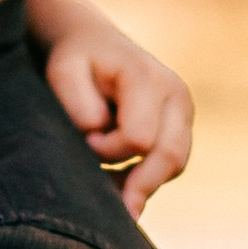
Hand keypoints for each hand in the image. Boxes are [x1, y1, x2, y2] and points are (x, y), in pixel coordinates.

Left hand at [30, 0, 192, 218]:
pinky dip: (148, 177)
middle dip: (138, 185)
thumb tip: (98, 132)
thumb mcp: (63, 72)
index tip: (86, 140)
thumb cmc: (76, 60)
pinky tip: (122, 180)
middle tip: (111, 205)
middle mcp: (175, 94)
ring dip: (143, 183)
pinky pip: (172, 164)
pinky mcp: (182, 125)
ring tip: (110, 189)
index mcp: (147, 78)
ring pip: (174, 165)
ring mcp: (184, 110)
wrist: (94, 43)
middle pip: (170, 157)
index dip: (108, 149)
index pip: (138, 138)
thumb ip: (78, 104)